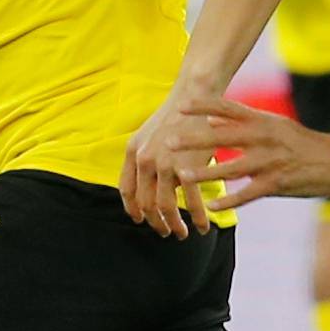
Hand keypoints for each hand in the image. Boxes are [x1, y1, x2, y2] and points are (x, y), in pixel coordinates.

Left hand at [123, 88, 215, 238]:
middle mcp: (144, 161)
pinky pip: (192, 202)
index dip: (133, 209)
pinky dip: (198, 218)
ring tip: (182, 233)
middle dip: (155, 222)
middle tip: (165, 231)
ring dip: (174, 225)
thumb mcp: (150, 134)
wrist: (196, 97)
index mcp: (132, 153)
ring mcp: (165, 166)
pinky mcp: (188, 168)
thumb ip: (144, 156)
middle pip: (145, 204)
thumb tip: (145, 180)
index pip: (127, 190)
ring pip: (166, 207)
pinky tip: (202, 226)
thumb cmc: (177, 115)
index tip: (141, 220)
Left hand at [185, 98, 329, 211]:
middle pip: (224, 137)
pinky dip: (229, 201)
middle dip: (194, 140)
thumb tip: (209, 118)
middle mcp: (264, 138)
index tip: (180, 106)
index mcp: (261, 120)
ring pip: (232, 168)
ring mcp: (270, 161)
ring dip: (206, 174)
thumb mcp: (272, 125)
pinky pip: (247, 194)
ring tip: (183, 177)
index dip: (203, 106)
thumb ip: (241, 122)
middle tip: (169, 142)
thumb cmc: (297, 142)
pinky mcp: (276, 183)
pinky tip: (210, 207)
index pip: (228, 108)